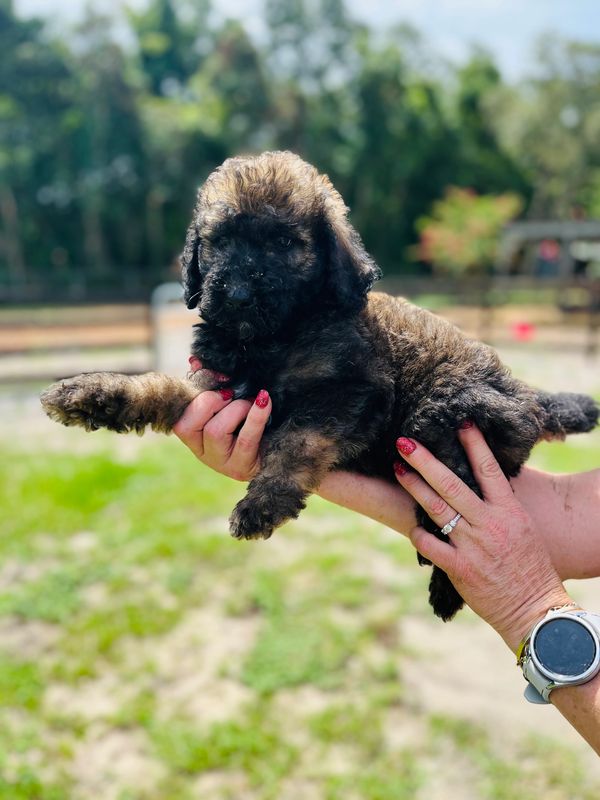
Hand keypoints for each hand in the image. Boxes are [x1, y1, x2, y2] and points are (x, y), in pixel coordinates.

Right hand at [173, 388, 271, 481]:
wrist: (280, 448)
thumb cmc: (248, 419)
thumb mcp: (228, 402)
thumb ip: (210, 384)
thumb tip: (196, 362)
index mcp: (193, 436)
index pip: (178, 418)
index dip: (194, 395)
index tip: (218, 379)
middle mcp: (202, 452)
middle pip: (190, 425)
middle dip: (212, 402)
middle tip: (232, 395)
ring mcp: (221, 463)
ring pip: (215, 431)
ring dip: (236, 409)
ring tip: (251, 403)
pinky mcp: (243, 468)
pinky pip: (246, 438)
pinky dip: (256, 416)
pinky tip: (265, 400)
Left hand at [393, 424, 571, 650]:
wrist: (535, 610)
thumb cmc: (529, 567)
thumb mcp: (522, 528)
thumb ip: (498, 506)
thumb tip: (477, 482)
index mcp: (509, 511)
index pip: (489, 469)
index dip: (474, 444)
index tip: (460, 422)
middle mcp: (489, 525)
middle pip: (452, 484)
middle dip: (426, 460)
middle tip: (405, 442)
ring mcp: (473, 547)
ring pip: (437, 509)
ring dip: (414, 487)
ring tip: (398, 469)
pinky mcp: (460, 569)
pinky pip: (431, 546)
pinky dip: (418, 534)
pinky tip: (410, 525)